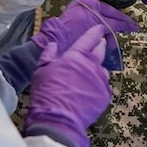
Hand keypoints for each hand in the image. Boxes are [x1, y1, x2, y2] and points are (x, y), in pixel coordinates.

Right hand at [23, 25, 112, 146]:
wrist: (58, 119)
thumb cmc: (47, 92)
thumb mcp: (41, 70)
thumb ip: (48, 55)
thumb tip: (53, 44)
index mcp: (77, 56)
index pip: (89, 38)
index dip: (95, 32)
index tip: (100, 28)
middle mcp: (93, 65)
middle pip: (100, 51)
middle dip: (100, 45)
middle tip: (99, 44)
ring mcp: (101, 81)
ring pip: (103, 69)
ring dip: (98, 67)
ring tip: (90, 71)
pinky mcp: (105, 95)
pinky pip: (103, 86)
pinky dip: (98, 85)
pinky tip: (89, 90)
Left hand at [34, 0, 137, 70]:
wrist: (54, 42)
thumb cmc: (74, 29)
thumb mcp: (96, 23)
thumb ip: (112, 24)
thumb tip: (126, 25)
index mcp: (89, 2)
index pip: (112, 11)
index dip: (124, 20)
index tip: (135, 26)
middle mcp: (86, 8)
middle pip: (108, 18)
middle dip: (116, 29)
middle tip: (127, 35)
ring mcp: (82, 18)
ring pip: (103, 26)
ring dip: (108, 36)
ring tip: (109, 45)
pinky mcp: (79, 29)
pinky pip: (95, 32)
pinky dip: (101, 38)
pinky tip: (103, 45)